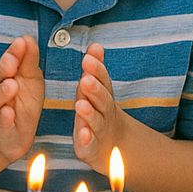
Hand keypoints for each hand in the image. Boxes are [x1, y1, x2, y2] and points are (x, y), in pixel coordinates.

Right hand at [0, 36, 43, 164]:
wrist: (8, 137)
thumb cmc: (20, 103)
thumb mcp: (30, 80)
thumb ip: (27, 61)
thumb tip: (27, 37)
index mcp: (4, 77)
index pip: (6, 62)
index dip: (13, 53)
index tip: (21, 42)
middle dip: (3, 68)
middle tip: (12, 61)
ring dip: (2, 92)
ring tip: (11, 85)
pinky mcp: (1, 129)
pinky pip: (1, 123)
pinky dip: (4, 118)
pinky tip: (8, 113)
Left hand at [73, 44, 124, 171]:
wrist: (112, 144)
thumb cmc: (99, 110)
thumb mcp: (98, 88)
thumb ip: (96, 69)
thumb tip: (96, 44)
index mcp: (104, 94)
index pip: (103, 80)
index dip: (97, 70)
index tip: (88, 58)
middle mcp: (104, 111)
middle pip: (102, 99)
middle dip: (95, 89)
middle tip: (86, 79)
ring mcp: (99, 129)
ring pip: (96, 120)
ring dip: (89, 112)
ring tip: (80, 104)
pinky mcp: (92, 146)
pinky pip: (90, 143)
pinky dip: (88, 138)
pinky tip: (84, 134)